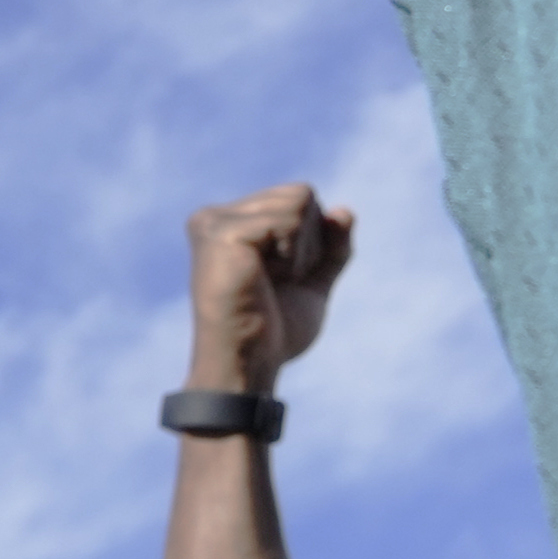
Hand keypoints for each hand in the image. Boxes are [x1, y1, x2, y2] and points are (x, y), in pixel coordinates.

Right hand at [185, 185, 351, 395]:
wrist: (250, 364)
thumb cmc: (275, 331)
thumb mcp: (314, 282)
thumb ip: (332, 247)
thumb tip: (343, 211)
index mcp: (230, 225)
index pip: (300, 198)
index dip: (312, 242)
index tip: (280, 280)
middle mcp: (214, 217)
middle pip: (301, 194)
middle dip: (308, 242)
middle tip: (275, 282)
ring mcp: (214, 222)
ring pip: (300, 201)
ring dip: (301, 251)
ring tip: (268, 282)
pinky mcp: (221, 233)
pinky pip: (292, 218)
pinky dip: (293, 254)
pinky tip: (264, 280)